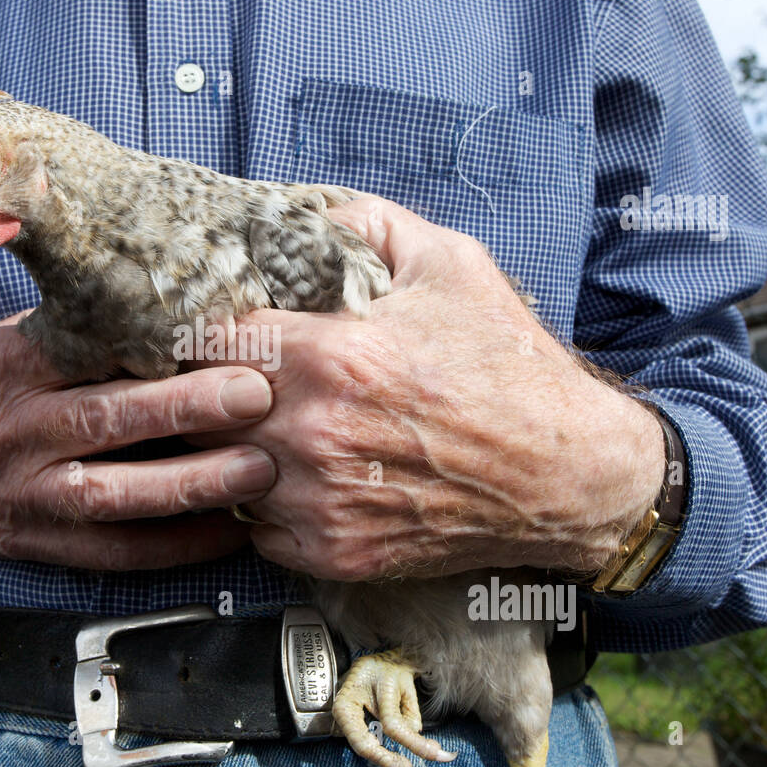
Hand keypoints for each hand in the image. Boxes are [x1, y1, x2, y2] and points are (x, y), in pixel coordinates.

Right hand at [0, 311, 277, 568]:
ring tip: (256, 472)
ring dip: (190, 484)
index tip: (215, 333)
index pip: (83, 350)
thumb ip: (67, 329)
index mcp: (4, 369)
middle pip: (103, 419)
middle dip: (185, 409)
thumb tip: (162, 306)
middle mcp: (12, 432)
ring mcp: (23, 495)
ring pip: (112, 494)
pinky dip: (172, 547)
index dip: (152, 345)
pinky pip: (111, 552)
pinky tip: (226, 532)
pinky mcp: (35, 543)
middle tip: (254, 396)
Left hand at [186, 197, 665, 580]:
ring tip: (264, 427)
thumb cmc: (507, 366)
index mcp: (327, 356)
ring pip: (220, 473)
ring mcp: (319, 502)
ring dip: (232, 450)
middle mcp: (311, 434)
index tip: (215, 329)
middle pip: (199, 411)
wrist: (567, 473)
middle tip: (229, 378)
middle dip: (206, 390)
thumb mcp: (447, 263)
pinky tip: (299, 475)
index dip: (202, 329)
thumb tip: (297, 214)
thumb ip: (362, 224)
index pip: (203, 340)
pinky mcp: (333, 552)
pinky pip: (257, 529)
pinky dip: (267, 503)